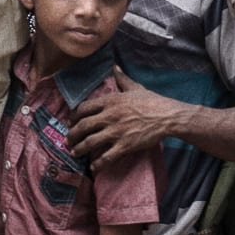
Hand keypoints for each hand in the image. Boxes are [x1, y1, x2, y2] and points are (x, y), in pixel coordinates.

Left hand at [66, 69, 183, 165]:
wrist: (167, 116)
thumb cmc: (152, 101)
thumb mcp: (135, 87)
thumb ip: (122, 78)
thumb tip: (115, 67)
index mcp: (110, 101)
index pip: (84, 108)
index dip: (74, 116)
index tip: (71, 121)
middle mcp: (109, 116)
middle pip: (83, 126)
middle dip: (72, 135)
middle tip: (68, 140)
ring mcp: (116, 131)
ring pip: (90, 142)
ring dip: (79, 149)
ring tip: (74, 153)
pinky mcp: (125, 145)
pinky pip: (106, 156)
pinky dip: (97, 164)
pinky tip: (93, 167)